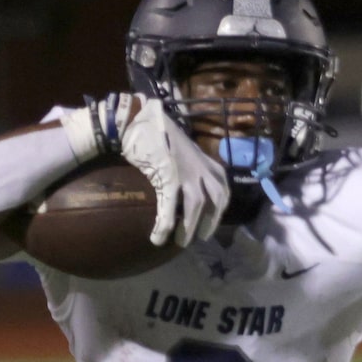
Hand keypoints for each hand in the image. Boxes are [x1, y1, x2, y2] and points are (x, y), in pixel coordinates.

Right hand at [111, 96, 229, 246]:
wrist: (137, 119)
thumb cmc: (157, 133)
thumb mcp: (183, 149)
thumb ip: (191, 164)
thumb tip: (187, 182)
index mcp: (207, 161)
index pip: (223, 188)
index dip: (220, 208)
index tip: (215, 219)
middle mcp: (202, 168)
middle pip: (216, 201)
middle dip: (211, 222)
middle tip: (201, 237)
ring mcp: (187, 172)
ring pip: (196, 208)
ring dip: (189, 228)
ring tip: (181, 242)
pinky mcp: (168, 177)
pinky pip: (169, 208)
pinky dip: (165, 225)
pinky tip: (158, 238)